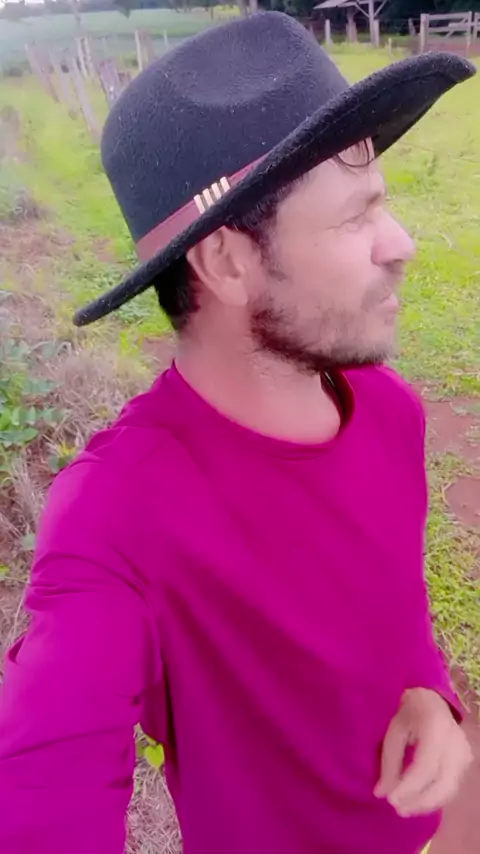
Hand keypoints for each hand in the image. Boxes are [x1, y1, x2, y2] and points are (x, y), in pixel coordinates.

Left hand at [375, 687, 472, 817]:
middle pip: (443, 783)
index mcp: (436, 726)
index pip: (426, 765)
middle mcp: (456, 742)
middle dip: (420, 801)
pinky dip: (433, 798)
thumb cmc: (409, 713)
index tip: (390, 799)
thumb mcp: (394, 730)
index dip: (409, 786)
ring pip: (449, 790)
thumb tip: (380, 794)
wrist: (432, 700)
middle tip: (398, 809)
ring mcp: (464, 753)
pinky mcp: (466, 763)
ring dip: (426, 804)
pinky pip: (451, 787)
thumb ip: (389, 762)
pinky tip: (416, 801)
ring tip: (404, 808)